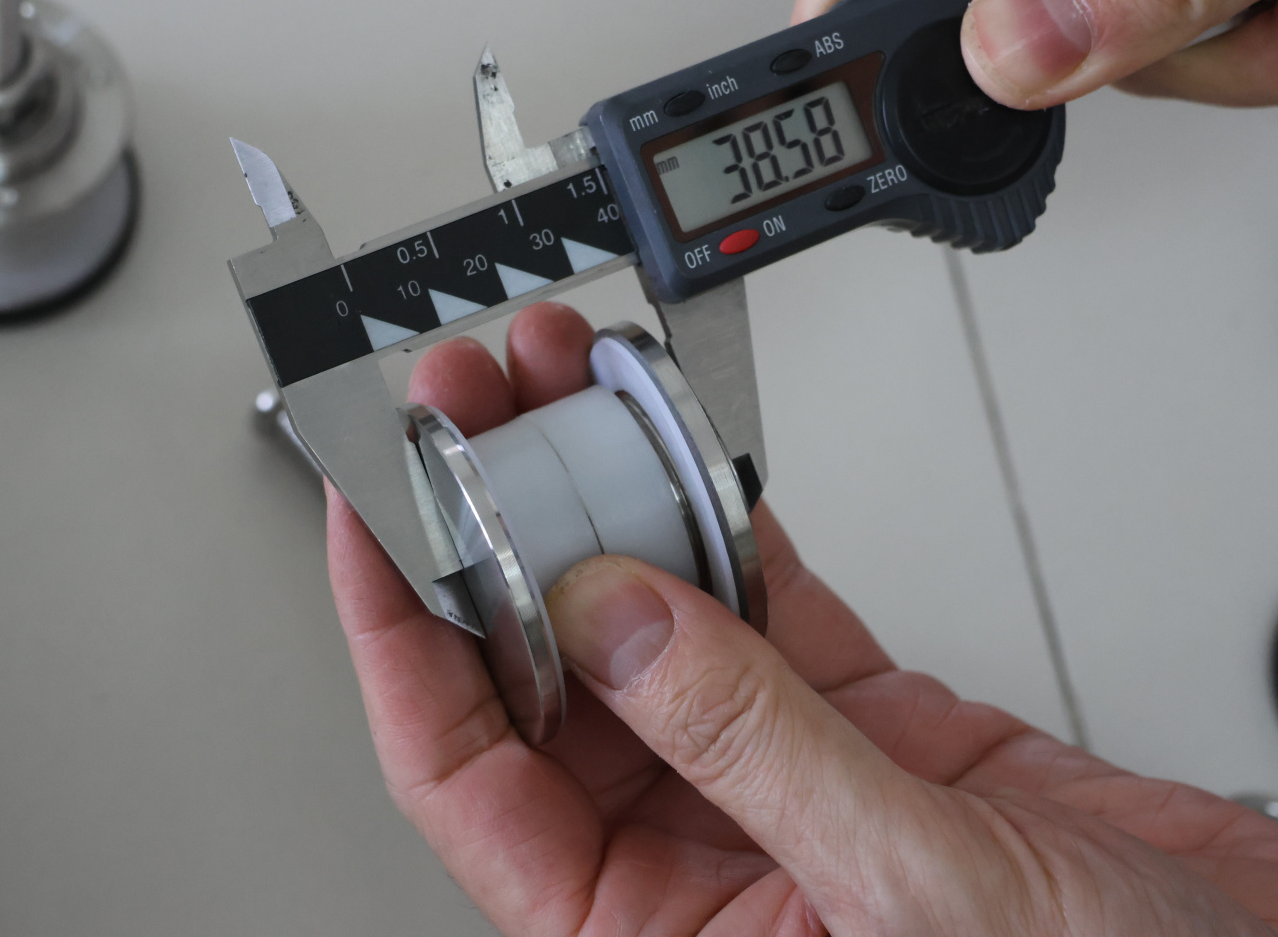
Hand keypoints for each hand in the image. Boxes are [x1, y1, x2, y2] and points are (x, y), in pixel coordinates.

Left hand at [327, 302, 1277, 934]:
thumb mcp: (902, 888)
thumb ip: (743, 742)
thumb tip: (608, 613)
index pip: (467, 775)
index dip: (404, 638)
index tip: (375, 519)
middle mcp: (699, 862)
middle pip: (548, 673)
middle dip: (501, 528)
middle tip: (468, 410)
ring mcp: (780, 780)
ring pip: (651, 620)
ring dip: (602, 501)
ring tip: (556, 390)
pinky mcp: (865, 726)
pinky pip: (762, 603)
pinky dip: (721, 516)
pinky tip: (676, 446)